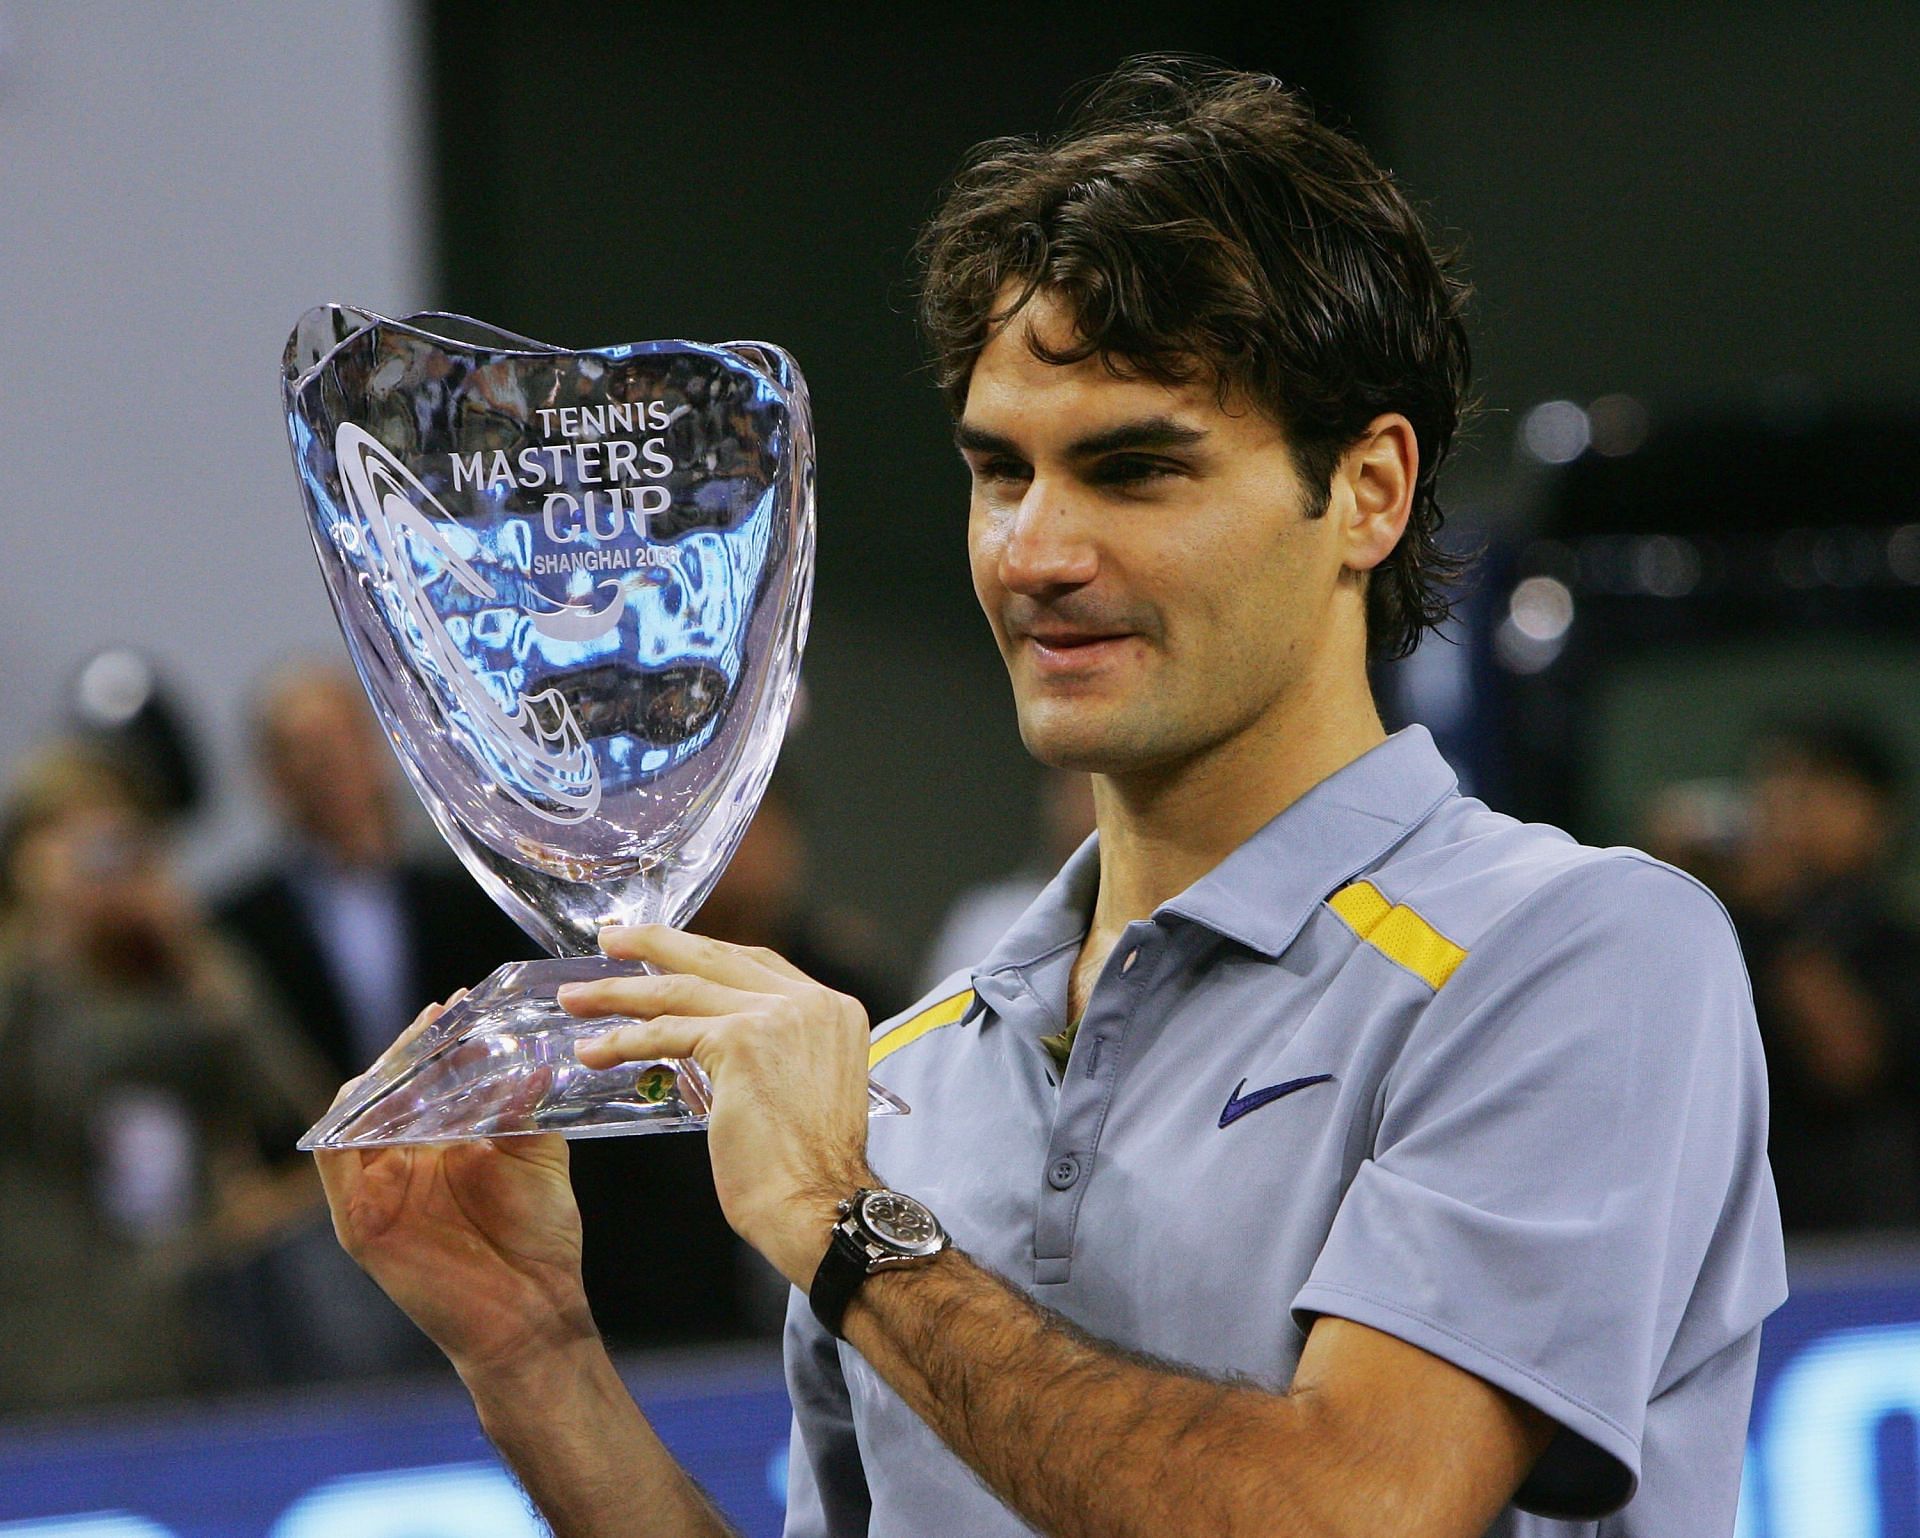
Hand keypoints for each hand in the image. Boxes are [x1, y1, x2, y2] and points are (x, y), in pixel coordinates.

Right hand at [314, 999, 594, 1380]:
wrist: (531, 1310)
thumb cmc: (539, 1239)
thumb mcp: (538, 1156)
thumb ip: (527, 1107)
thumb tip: (535, 1055)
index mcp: (443, 1145)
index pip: (425, 1080)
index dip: (436, 1043)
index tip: (458, 1006)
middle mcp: (404, 1162)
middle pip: (388, 1090)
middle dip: (409, 1049)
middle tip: (439, 1015)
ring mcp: (378, 1188)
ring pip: (356, 1114)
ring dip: (381, 1076)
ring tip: (415, 1045)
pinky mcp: (359, 1219)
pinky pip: (334, 1156)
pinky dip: (347, 1120)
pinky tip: (374, 1092)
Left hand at [561, 926, 872, 1287]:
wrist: (822, 1203)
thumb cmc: (806, 1171)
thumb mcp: (800, 1089)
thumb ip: (770, 1053)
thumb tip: (709, 1044)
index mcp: (832, 1009)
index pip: (757, 963)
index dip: (705, 952)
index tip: (665, 949)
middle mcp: (810, 1002)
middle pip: (718, 957)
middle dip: (655, 943)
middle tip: (611, 938)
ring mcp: (777, 1016)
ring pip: (682, 990)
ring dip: (620, 993)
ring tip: (577, 997)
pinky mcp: (741, 1041)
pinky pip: (667, 1032)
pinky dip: (625, 1040)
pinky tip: (595, 1049)